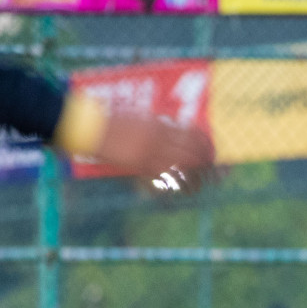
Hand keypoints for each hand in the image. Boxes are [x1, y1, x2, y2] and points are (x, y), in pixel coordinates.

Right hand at [95, 114, 215, 190]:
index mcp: (160, 125)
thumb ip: (160, 126)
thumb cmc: (114, 121)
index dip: (206, 145)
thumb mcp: (141, 118)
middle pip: (194, 154)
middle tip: (215, 172)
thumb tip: (178, 133)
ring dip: (196, 179)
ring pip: (184, 170)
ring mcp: (151, 154)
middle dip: (207, 164)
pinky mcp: (141, 167)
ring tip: (200, 184)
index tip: (211, 151)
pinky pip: (167, 179)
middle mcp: (160, 139)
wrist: (91, 129)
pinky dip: (179, 185)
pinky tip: (184, 189)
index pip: (194, 135)